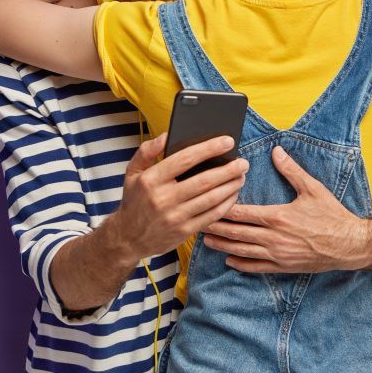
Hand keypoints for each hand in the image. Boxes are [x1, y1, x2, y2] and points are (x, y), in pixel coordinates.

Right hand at [108, 133, 248, 261]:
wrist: (128, 237)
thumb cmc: (134, 200)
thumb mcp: (132, 172)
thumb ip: (147, 151)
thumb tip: (166, 135)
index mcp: (151, 179)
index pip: (185, 159)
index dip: (209, 148)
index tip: (227, 141)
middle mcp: (163, 198)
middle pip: (204, 181)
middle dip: (228, 170)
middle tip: (243, 162)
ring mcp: (174, 216)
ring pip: (211, 199)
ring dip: (231, 186)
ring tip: (241, 176)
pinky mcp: (184, 231)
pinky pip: (211, 216)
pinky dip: (226, 204)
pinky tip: (233, 194)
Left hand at [202, 146, 369, 272]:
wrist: (352, 245)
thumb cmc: (333, 215)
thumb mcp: (313, 189)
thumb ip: (291, 171)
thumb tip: (276, 151)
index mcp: (277, 216)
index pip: (240, 213)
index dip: (220, 209)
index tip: (205, 203)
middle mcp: (274, 238)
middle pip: (235, 233)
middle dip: (214, 227)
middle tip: (196, 221)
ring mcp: (278, 254)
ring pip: (242, 251)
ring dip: (222, 245)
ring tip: (205, 240)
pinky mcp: (284, 266)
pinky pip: (257, 267)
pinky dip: (240, 264)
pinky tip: (228, 260)